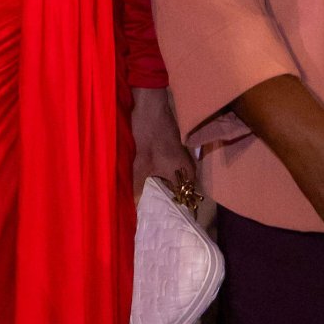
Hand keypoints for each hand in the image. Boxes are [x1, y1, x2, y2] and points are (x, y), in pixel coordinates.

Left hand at [130, 87, 194, 201]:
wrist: (150, 103)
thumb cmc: (148, 132)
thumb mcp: (140, 160)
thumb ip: (138, 184)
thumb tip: (136, 206)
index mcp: (180, 168)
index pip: (188, 193)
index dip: (182, 206)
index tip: (174, 220)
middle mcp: (185, 161)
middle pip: (186, 185)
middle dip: (178, 197)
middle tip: (165, 210)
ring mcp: (181, 152)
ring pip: (181, 174)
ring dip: (173, 185)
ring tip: (160, 197)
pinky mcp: (175, 145)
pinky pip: (176, 165)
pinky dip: (169, 174)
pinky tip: (156, 177)